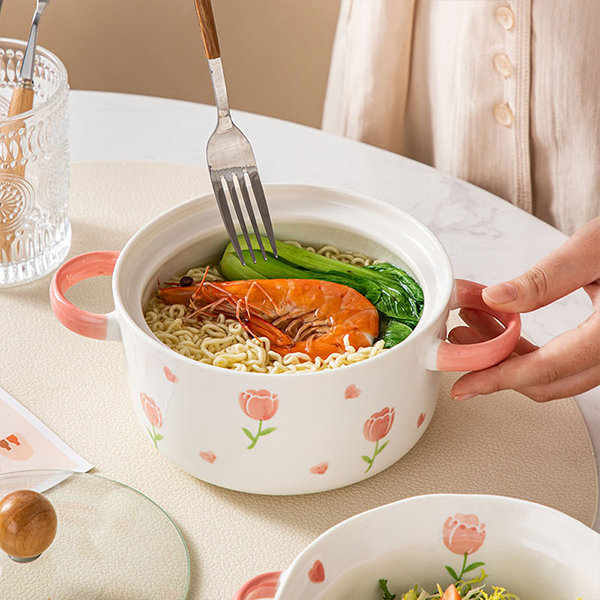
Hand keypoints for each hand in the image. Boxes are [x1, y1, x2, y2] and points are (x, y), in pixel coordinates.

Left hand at [450, 217, 599, 401]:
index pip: (546, 369)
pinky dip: (529, 348)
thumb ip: (545, 278)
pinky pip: (564, 360)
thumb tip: (496, 299)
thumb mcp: (595, 250)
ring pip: (553, 373)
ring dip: (508, 356)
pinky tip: (502, 325)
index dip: (498, 379)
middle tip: (459, 343)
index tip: (464, 385)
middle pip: (547, 381)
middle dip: (495, 366)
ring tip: (472, 326)